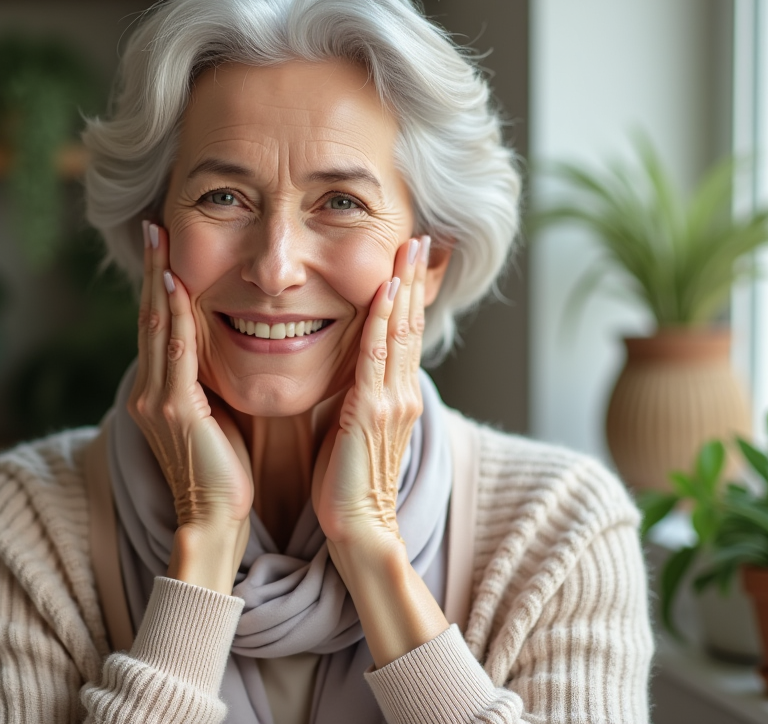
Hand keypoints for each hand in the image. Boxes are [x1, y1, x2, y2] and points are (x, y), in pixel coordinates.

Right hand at [129, 221, 252, 592]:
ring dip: (159, 279)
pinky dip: (175, 316)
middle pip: (149, 316)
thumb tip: (220, 349)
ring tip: (159, 241)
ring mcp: (159, 400)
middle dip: (151, 270)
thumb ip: (206, 382)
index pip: (157, 326)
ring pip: (156, 326)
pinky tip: (177, 286)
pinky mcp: (176, 411)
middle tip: (152, 227)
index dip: (159, 284)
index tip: (163, 246)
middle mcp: (151, 390)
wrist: (214, 520)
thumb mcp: (212, 417)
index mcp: (159, 391)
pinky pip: (176, 353)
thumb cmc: (222, 472)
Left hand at [311, 235, 431, 554]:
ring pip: (399, 332)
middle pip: (411, 325)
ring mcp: (392, 402)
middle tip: (419, 237)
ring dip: (403, 286)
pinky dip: (381, 321)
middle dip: (414, 278)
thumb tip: (350, 373)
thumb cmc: (348, 486)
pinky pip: (376, 358)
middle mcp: (401, 394)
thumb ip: (358, 397)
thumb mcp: (355, 430)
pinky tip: (384, 292)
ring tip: (408, 248)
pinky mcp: (371, 413)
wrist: (359, 529)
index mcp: (397, 397)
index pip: (405, 336)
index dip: (409, 295)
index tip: (409, 259)